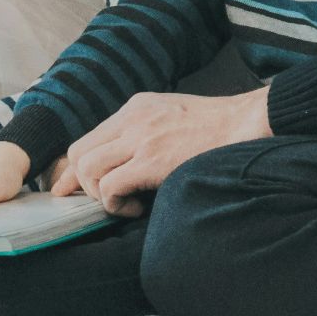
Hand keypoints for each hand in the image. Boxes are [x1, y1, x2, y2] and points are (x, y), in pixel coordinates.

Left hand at [52, 88, 271, 217]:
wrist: (248, 122)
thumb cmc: (218, 126)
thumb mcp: (173, 115)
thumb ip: (146, 130)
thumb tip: (126, 159)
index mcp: (136, 108)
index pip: (89, 137)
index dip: (76, 168)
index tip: (68, 188)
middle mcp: (131, 119)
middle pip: (78, 152)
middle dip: (81, 183)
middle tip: (102, 201)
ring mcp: (140, 138)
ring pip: (88, 169)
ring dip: (100, 195)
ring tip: (126, 203)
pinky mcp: (152, 160)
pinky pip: (110, 186)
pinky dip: (116, 204)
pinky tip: (138, 207)